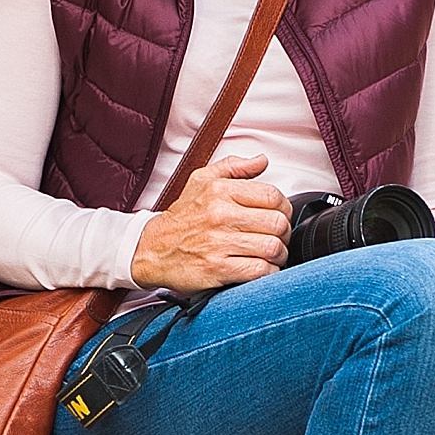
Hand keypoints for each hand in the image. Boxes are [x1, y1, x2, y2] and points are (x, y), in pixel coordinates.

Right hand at [131, 153, 290, 289]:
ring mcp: (218, 243)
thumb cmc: (181, 218)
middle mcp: (220, 215)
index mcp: (220, 191)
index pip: (273, 197)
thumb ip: (234, 167)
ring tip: (271, 256)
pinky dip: (268, 272)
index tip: (278, 217)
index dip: (284, 209)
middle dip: (284, 234)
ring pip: (272, 248)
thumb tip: (261, 161)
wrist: (150, 250)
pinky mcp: (217, 269)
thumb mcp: (200, 180)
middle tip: (277, 238)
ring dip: (278, 255)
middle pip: (278, 224)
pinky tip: (261, 269)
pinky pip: (259, 271)